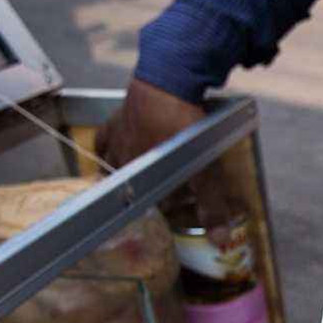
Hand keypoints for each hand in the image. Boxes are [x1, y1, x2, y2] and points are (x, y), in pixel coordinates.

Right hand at [97, 79, 229, 237]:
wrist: (169, 82)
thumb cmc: (185, 128)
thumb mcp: (204, 169)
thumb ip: (211, 204)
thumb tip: (219, 239)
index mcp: (141, 180)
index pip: (151, 204)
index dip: (170, 206)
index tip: (185, 202)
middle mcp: (121, 164)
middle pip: (133, 187)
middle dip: (150, 191)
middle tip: (171, 187)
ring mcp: (115, 142)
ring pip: (113, 167)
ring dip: (126, 174)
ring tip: (145, 175)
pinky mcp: (114, 121)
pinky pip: (103, 141)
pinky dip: (106, 149)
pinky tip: (113, 152)